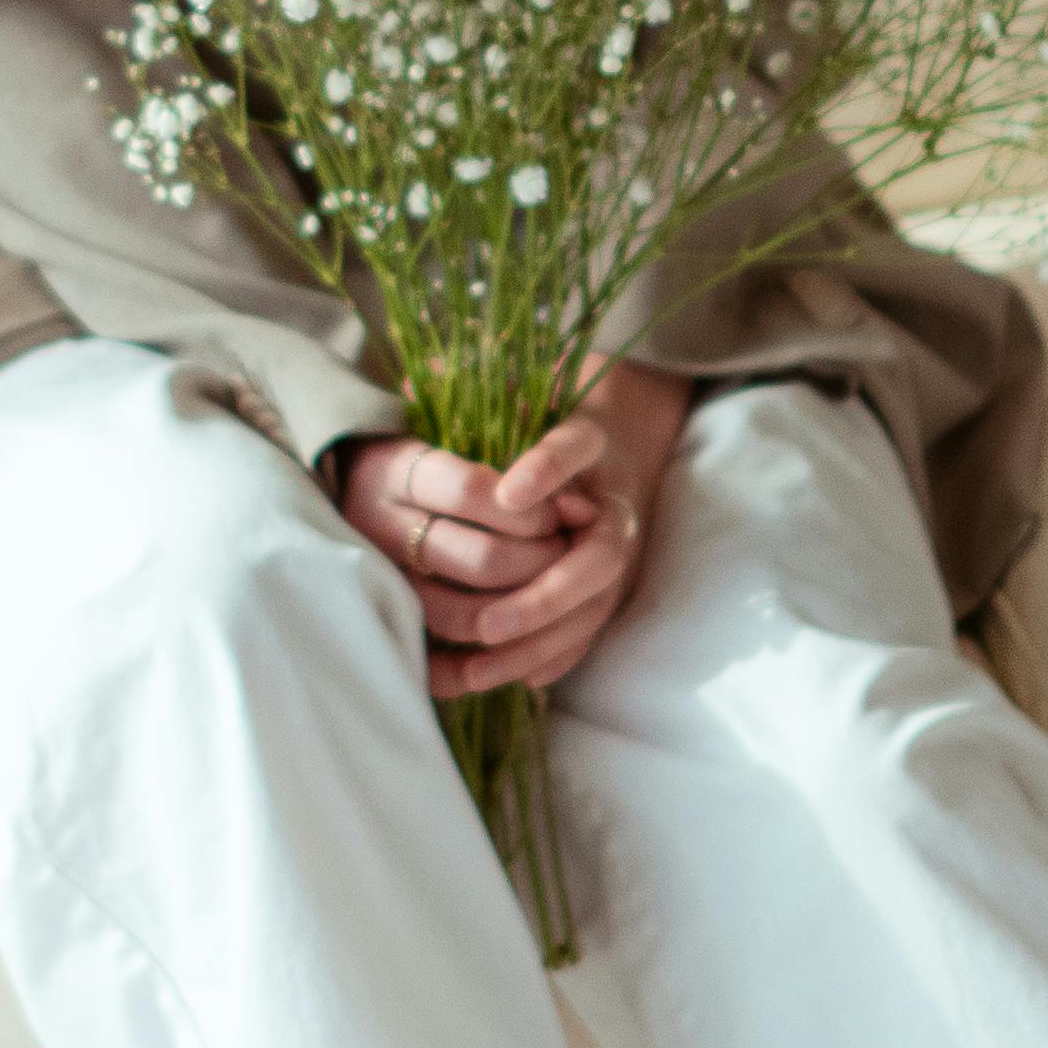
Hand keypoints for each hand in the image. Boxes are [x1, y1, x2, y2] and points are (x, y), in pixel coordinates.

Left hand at [336, 360, 691, 698]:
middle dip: (542, 595)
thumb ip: (481, 387)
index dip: (546, 469)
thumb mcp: (524, 395)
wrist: (610, 453)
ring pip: (590, 612)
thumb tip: (431, 367)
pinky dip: (540, 664)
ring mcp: (616, 560)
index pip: (575, 449)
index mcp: (591, 444)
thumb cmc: (546, 422)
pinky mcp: (606, 598)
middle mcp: (612, 508)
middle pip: (598, 561)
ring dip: (534, 644)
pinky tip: (491, 681)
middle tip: (487, 620)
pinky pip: (580, 639)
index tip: (506, 494)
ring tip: (474, 665)